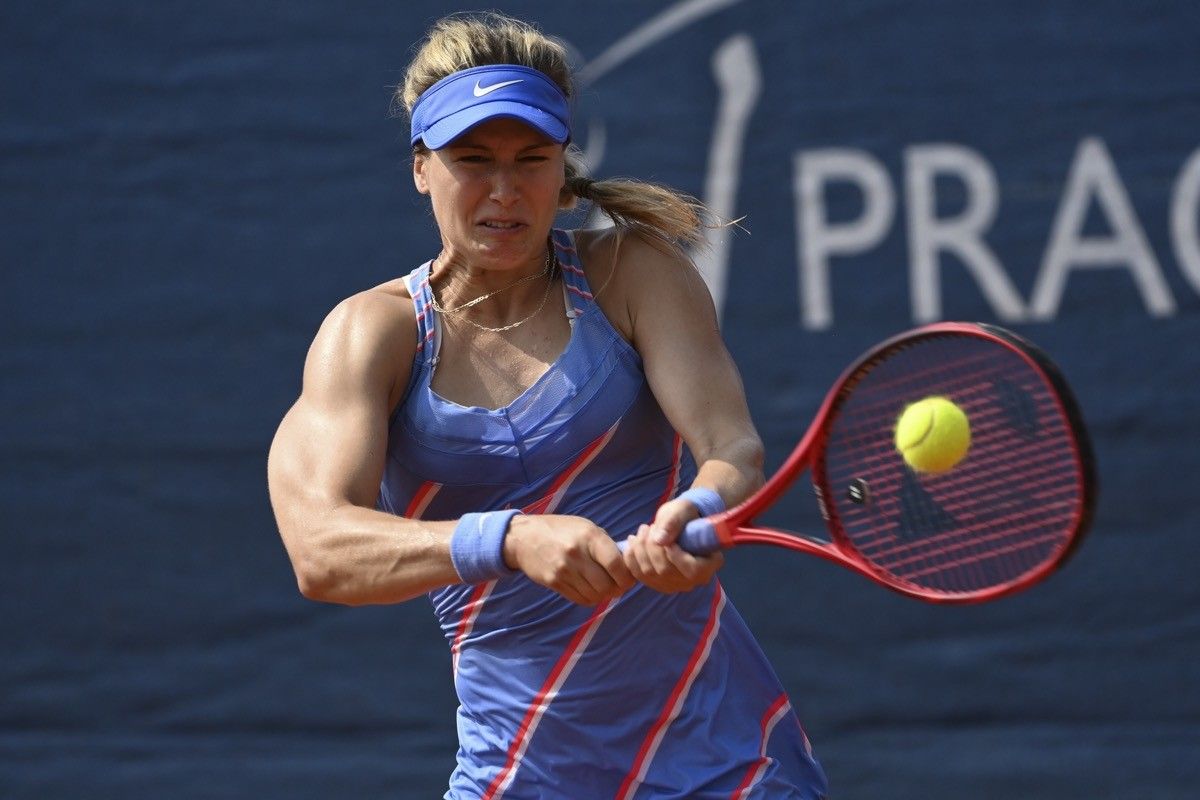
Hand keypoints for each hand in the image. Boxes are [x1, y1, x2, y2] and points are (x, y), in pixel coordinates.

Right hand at [503, 515, 635, 605]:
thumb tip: (628, 564)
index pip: (616, 564)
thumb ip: (606, 545)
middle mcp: (577, 554)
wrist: (524, 537)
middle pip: (607, 585)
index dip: (627, 576)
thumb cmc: (561, 530)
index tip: (630, 578)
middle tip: (619, 586)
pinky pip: (580, 599)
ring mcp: (564, 570)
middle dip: (617, 589)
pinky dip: (590, 598)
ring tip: (604, 587)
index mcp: (589, 537)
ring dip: (604, 595)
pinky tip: (590, 590)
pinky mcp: (554, 582)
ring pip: (595, 595)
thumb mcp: (586, 527)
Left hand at [622, 497, 723, 593]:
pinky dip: (631, 558)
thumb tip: (660, 540)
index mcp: (709, 563)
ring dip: (640, 550)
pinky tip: (632, 543)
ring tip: (641, 531)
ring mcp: (674, 585)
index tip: (666, 537)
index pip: (692, 570)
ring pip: (650, 574)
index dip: (675, 555)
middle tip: (649, 527)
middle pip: (666, 572)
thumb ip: (673, 522)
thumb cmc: (686, 515)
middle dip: (651, 547)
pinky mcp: (658, 584)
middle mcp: (693, 580)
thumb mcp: (683, 510)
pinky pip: (640, 576)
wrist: (679, 522)